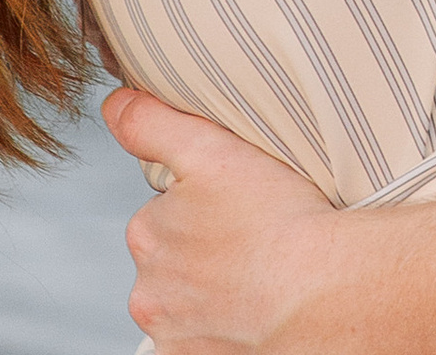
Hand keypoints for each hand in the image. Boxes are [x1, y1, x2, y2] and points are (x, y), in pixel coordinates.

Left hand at [104, 87, 345, 353]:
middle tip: (255, 235)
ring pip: (191, 298)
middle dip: (207, 247)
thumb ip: (153, 123)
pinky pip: (205, 336)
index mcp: (147, 232)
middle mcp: (149, 290)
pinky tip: (256, 305)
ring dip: (216, 287)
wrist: (321, 295)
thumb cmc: (277, 220)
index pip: (167, 210)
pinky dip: (225, 324)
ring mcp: (174, 333)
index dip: (207, 200)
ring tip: (262, 270)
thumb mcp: (211, 150)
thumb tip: (114, 103)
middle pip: (176, 258)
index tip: (241, 202)